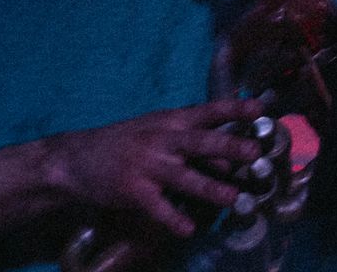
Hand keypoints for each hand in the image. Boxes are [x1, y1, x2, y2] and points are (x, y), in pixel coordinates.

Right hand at [42, 98, 264, 237]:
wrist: (76, 158)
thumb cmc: (127, 141)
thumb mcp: (159, 128)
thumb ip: (192, 137)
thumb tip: (229, 152)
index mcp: (173, 121)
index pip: (209, 111)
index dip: (235, 108)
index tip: (260, 107)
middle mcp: (163, 140)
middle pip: (202, 141)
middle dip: (229, 146)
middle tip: (255, 153)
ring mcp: (148, 165)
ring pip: (185, 177)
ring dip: (211, 188)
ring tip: (235, 198)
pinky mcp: (133, 190)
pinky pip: (157, 207)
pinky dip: (174, 218)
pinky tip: (189, 229)